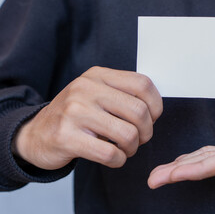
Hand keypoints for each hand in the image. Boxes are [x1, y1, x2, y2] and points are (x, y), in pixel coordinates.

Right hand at [13, 66, 162, 169]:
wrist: (36, 133)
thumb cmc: (74, 115)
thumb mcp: (96, 93)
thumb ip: (122, 94)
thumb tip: (154, 110)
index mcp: (98, 76)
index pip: (142, 84)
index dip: (156, 105)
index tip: (152, 118)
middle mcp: (85, 89)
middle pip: (139, 112)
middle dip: (147, 132)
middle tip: (140, 139)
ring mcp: (74, 112)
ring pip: (128, 135)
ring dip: (133, 148)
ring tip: (125, 149)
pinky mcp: (66, 137)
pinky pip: (110, 154)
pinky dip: (119, 160)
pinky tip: (113, 157)